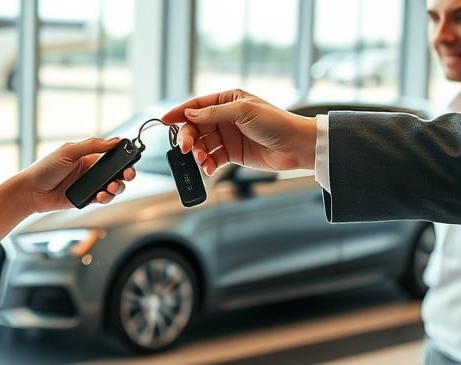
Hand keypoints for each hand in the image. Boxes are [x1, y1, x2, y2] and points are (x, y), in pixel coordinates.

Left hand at [19, 137, 136, 212]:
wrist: (31, 191)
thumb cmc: (45, 168)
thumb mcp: (69, 151)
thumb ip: (93, 145)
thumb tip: (115, 140)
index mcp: (88, 156)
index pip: (112, 154)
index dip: (123, 156)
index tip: (131, 157)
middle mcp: (91, 170)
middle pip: (117, 172)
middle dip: (126, 173)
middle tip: (128, 174)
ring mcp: (90, 185)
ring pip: (113, 187)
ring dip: (117, 187)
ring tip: (111, 187)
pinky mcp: (86, 199)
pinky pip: (103, 199)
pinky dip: (106, 198)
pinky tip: (101, 196)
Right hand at [161, 89, 316, 175]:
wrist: (296, 146)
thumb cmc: (276, 123)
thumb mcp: (243, 112)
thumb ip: (214, 113)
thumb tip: (190, 113)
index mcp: (228, 100)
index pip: (197, 105)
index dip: (180, 112)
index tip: (164, 121)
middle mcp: (225, 117)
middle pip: (196, 126)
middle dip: (188, 137)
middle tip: (186, 148)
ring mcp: (228, 136)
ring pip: (202, 144)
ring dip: (198, 153)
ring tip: (203, 160)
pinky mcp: (232, 153)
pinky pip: (212, 158)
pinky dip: (207, 164)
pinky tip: (209, 168)